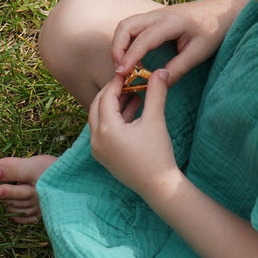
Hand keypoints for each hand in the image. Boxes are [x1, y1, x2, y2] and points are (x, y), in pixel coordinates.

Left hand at [88, 69, 180, 200]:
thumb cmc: (157, 154)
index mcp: (106, 129)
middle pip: (98, 107)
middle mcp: (96, 138)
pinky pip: (103, 131)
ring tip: (133, 95)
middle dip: (112, 93)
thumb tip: (161, 71)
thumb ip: (156, 93)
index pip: (106, 97)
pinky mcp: (103, 156)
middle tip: (128, 82)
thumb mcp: (156, 120)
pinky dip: (114, 120)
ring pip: (100, 119)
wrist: (158, 186)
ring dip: (114, 106)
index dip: (116, 83)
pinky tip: (132, 111)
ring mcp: (98, 148)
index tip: (127, 72)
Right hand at [110, 0, 247, 85]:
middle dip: (117, 48)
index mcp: (171, 22)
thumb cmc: (213, 31)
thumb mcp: (199, 53)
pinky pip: (132, 27)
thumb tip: (158, 83)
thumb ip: (178, 68)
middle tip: (120, 69)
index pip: (143, 39)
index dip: (130, 57)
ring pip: (125, 25)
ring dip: (119, 44)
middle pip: (125, 26)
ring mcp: (154, 14)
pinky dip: (126, 41)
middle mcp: (158, 15)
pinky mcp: (154, 18)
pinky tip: (133, 57)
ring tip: (124, 65)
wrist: (222, 11)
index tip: (122, 73)